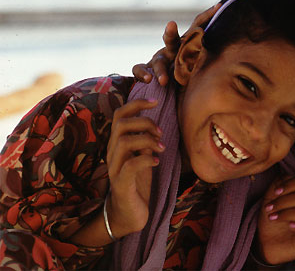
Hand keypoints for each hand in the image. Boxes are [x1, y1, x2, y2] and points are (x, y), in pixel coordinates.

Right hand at [105, 99, 164, 237]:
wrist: (128, 214)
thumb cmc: (137, 183)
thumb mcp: (143, 156)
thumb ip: (145, 140)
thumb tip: (155, 124)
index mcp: (118, 143)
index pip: (120, 114)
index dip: (137, 103)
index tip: (156, 101)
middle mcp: (112, 153)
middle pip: (121, 124)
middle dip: (145, 122)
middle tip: (160, 133)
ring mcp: (114, 168)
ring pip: (124, 142)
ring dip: (148, 140)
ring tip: (161, 148)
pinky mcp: (121, 184)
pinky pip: (130, 165)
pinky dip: (147, 159)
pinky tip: (157, 162)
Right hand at [132, 4, 218, 85]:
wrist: (162, 85)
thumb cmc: (187, 74)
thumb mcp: (202, 65)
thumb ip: (214, 57)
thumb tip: (243, 48)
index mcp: (187, 44)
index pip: (197, 27)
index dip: (207, 16)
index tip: (220, 6)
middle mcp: (171, 49)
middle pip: (171, 39)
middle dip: (171, 32)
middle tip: (171, 25)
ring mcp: (158, 59)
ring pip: (156, 59)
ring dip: (160, 69)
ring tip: (164, 79)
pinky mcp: (146, 70)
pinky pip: (139, 69)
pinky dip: (143, 74)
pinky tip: (149, 80)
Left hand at [256, 174, 294, 264]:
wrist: (266, 243)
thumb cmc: (271, 219)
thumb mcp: (270, 199)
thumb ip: (277, 184)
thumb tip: (286, 176)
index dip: (292, 184)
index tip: (275, 192)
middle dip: (285, 201)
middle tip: (269, 208)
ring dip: (288, 213)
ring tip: (273, 218)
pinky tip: (290, 226)